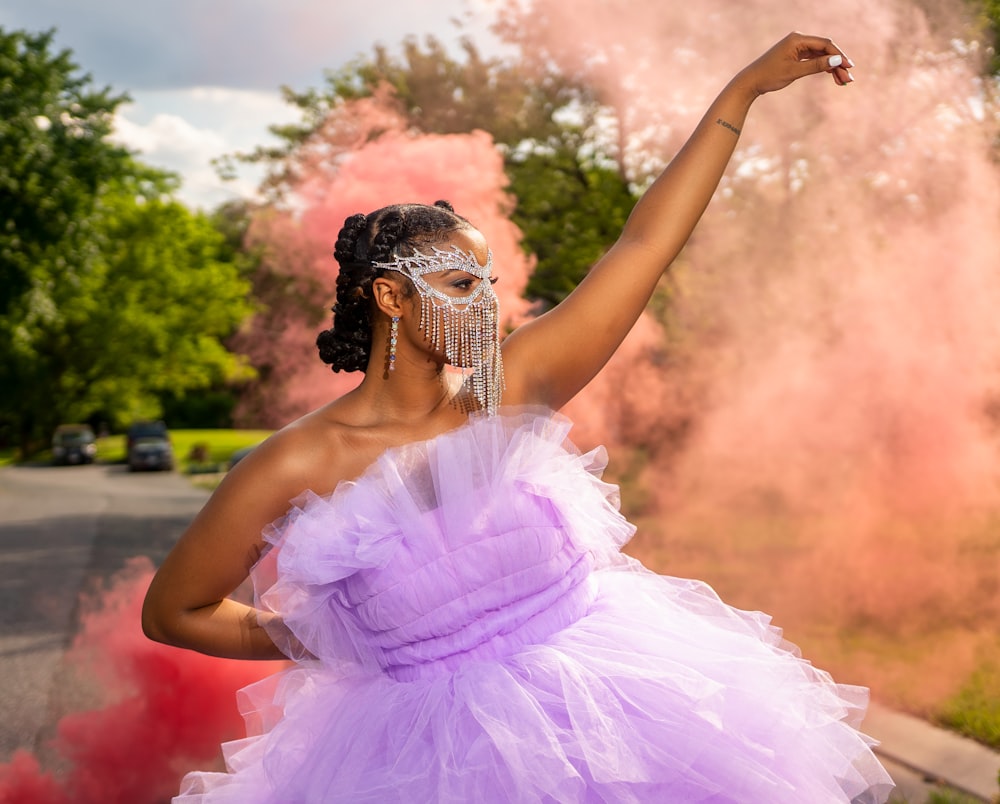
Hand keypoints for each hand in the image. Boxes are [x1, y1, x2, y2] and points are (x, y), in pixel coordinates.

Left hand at [738, 32, 853, 96]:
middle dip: (837, 64)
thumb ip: (815, 66)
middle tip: (848, 79)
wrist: (750, 82)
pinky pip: (814, 60)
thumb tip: (836, 60)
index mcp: (797, 39)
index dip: (838, 55)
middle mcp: (798, 40)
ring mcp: (797, 48)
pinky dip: (822, 68)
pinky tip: (833, 77)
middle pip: (824, 50)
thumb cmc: (769, 76)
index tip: (849, 67)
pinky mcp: (795, 56)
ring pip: (821, 56)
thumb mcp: (794, 72)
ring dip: (832, 68)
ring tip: (843, 82)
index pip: (824, 44)